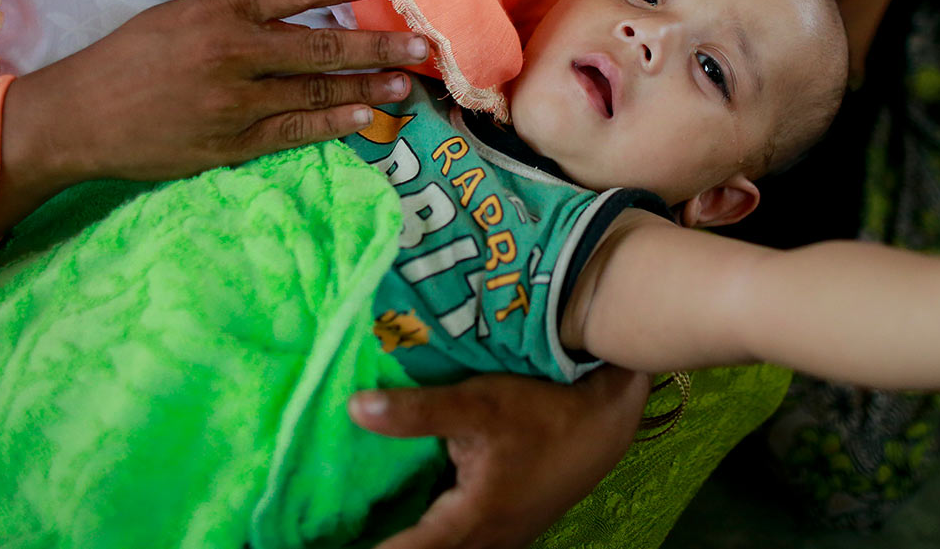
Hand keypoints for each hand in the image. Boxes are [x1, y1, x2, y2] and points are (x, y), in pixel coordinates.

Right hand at [0, 0, 427, 235]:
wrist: (76, 118)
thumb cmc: (126, 59)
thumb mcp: (175, 14)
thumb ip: (234, 11)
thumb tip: (297, 5)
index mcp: (218, 11)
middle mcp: (233, 53)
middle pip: (323, 46)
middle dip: (379, 46)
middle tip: (421, 46)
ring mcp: (235, 104)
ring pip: (317, 91)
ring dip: (368, 86)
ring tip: (406, 84)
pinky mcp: (230, 145)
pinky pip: (295, 132)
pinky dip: (332, 123)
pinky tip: (364, 117)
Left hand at [348, 367, 649, 548]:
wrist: (606, 418)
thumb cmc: (543, 411)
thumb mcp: (478, 403)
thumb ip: (416, 412)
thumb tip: (355, 409)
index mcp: (469, 521)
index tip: (332, 547)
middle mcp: (487, 540)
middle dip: (392, 547)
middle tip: (346, 537)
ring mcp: (503, 537)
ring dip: (417, 542)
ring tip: (375, 532)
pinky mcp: (512, 524)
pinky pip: (465, 541)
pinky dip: (438, 535)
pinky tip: (423, 516)